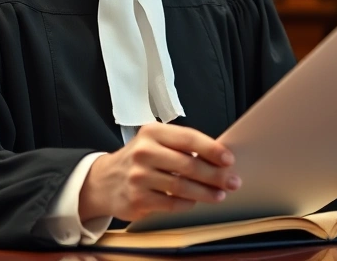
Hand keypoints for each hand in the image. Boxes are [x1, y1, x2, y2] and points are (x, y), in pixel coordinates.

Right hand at [78, 123, 241, 220]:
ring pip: (182, 187)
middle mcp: (144, 152)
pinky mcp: (137, 198)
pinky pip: (171, 204)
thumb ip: (181, 146)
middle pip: (188, 164)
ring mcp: (138, 176)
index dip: (212, 149)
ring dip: (205, 192)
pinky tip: (195, 202)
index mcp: (153, 132)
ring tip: (219, 195)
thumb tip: (218, 158)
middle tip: (232, 181)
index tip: (229, 159)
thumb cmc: (140, 159)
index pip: (189, 138)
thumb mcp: (155, 142)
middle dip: (215, 175)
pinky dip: (187, 204)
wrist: (104, 181)